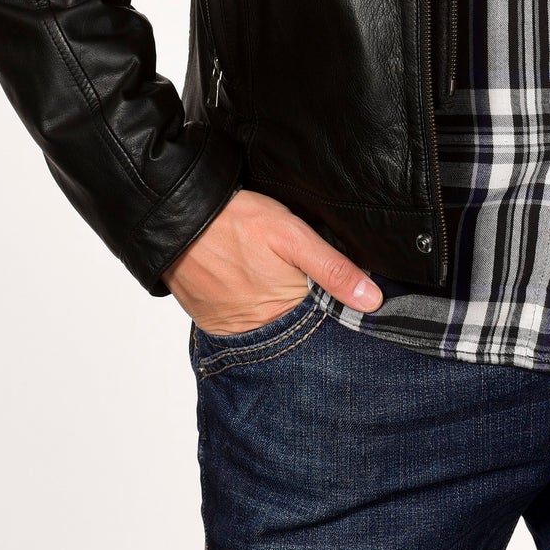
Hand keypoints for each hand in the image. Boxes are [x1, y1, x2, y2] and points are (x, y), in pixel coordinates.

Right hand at [164, 188, 383, 334]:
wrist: (177, 219)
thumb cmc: (235, 221)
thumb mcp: (291, 234)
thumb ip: (333, 268)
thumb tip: (373, 300)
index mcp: (284, 311)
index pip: (323, 325)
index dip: (336, 312)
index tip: (347, 302)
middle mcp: (258, 331)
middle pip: (297, 330)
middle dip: (308, 315)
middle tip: (304, 284)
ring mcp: (233, 331)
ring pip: (271, 330)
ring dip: (279, 315)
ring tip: (276, 283)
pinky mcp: (214, 324)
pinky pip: (243, 326)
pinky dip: (252, 313)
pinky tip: (255, 288)